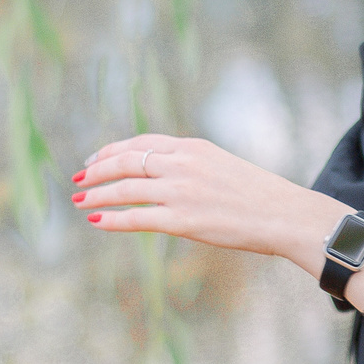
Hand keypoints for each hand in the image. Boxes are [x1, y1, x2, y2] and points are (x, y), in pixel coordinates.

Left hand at [75, 134, 352, 276]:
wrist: (285, 214)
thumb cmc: (259, 196)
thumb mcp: (222, 166)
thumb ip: (192, 165)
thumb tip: (165, 174)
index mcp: (192, 147)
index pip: (141, 142)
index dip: (111, 150)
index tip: (95, 159)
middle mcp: (182, 163)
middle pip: (125, 161)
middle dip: (96, 170)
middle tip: (78, 179)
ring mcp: (181, 191)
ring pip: (125, 188)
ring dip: (96, 194)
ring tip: (79, 200)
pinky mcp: (183, 219)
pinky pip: (137, 217)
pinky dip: (112, 219)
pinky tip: (96, 221)